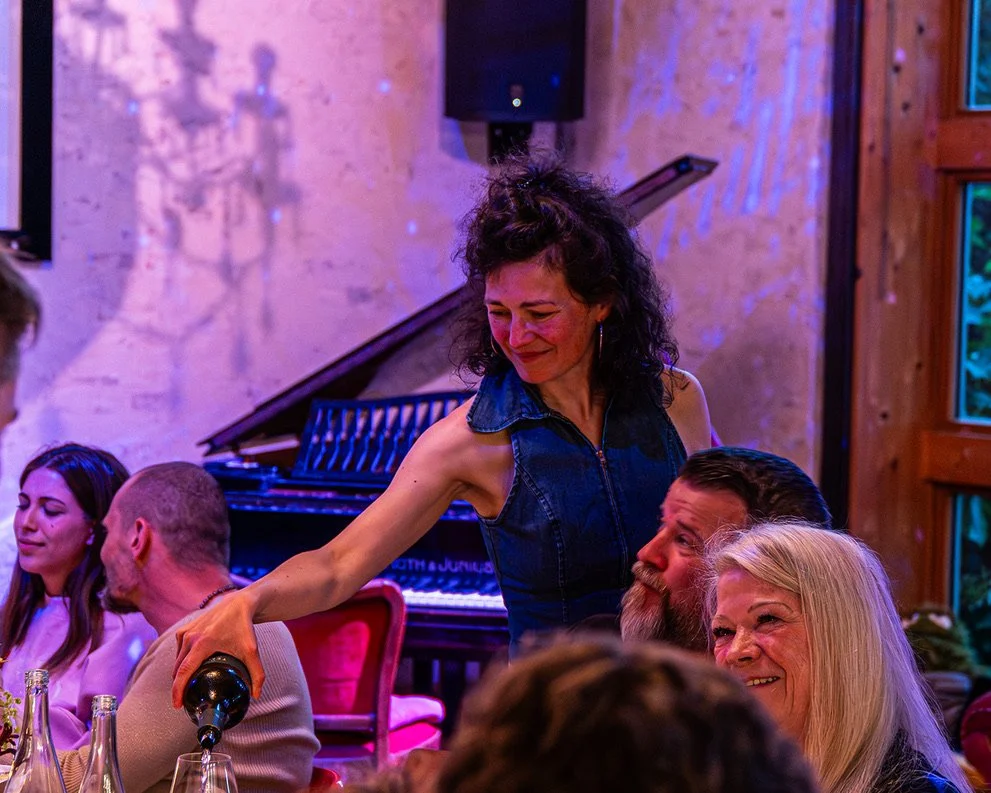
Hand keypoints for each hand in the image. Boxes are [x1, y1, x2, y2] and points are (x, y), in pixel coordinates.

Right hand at [171, 591, 265, 707]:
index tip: (177, 705)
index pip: (184, 672)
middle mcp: (190, 637)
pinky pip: (178, 650)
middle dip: (178, 686)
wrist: (239, 603)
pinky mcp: (184, 629)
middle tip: (185, 700)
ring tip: (187, 685)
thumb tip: (256, 695)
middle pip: (177, 669)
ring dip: (179, 673)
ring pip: (176, 660)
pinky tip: (189, 667)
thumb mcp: (252, 650)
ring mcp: (185, 632)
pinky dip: (180, 660)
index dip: (178, 691)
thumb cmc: (244, 626)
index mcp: (202, 644)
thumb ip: (257, 673)